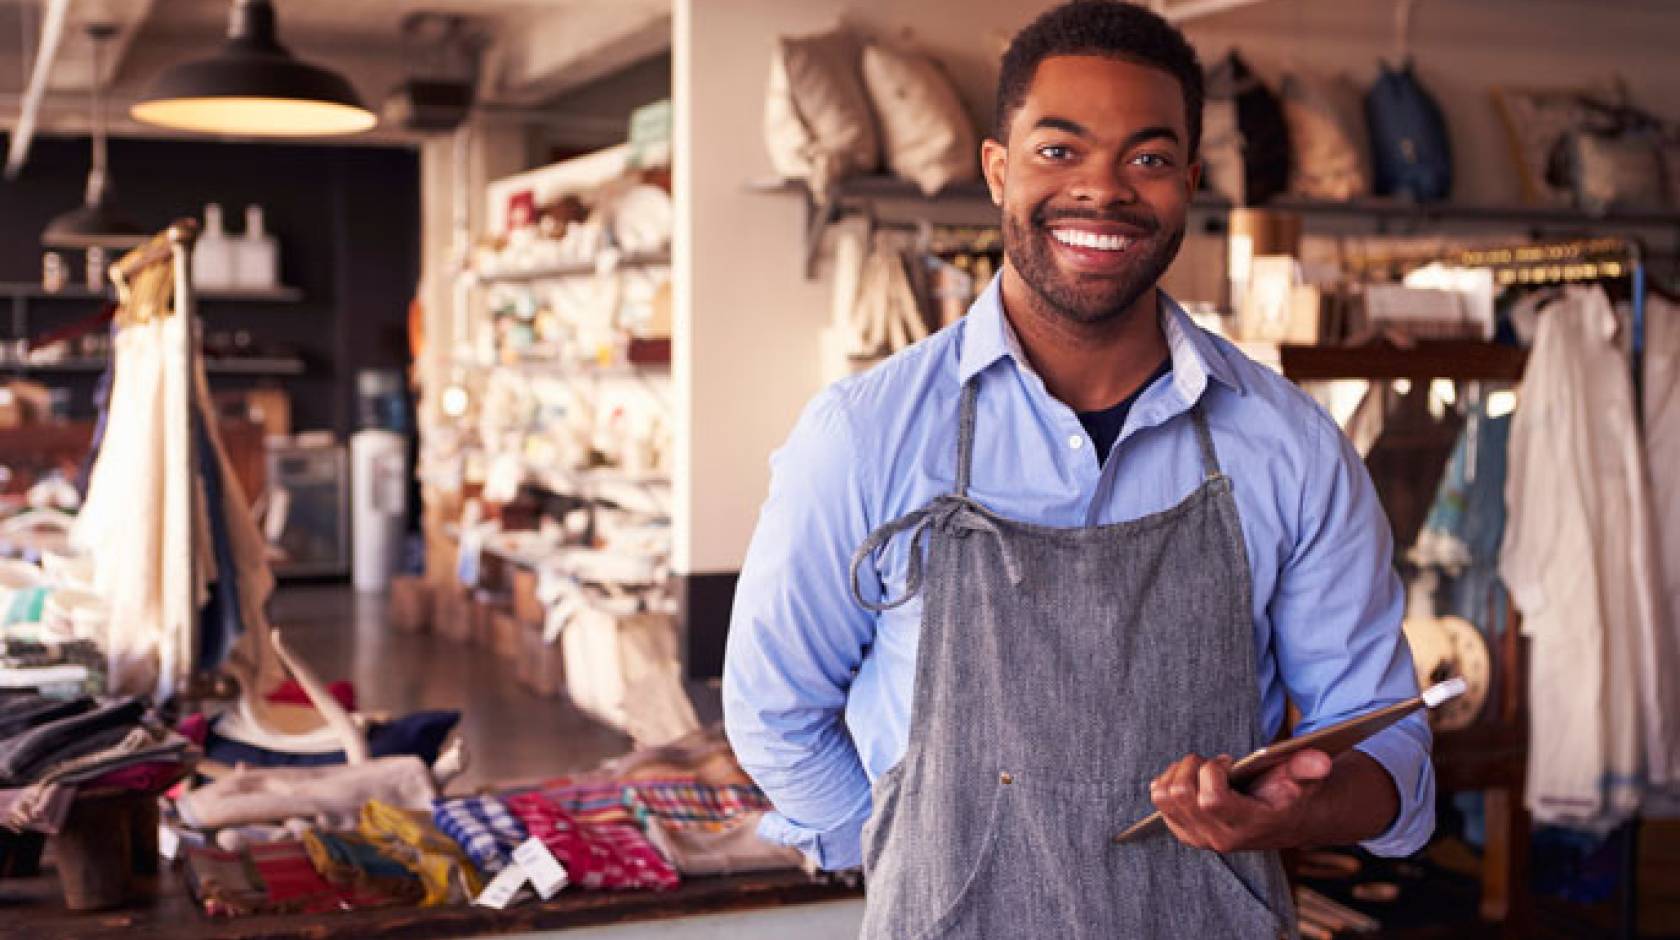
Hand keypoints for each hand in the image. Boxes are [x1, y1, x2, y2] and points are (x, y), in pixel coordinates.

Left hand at [1149, 749, 1332, 851]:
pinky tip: (1192, 779)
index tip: (1228, 762)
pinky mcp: (1186, 833)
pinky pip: (1159, 803)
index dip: (1212, 772)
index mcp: (1248, 825)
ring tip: (1201, 769)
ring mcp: (1200, 838)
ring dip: (1178, 772)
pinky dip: (1168, 782)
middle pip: (1180, 794)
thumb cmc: (1292, 795)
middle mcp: (1220, 837)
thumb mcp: (1305, 778)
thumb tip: (1321, 760)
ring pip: (1164, 797)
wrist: (1285, 821)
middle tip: (1213, 763)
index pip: (1210, 799)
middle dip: (1192, 766)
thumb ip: (1309, 767)